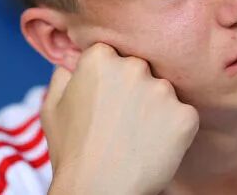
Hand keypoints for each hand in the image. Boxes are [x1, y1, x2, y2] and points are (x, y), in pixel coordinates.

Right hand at [41, 43, 199, 194]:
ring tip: (137, 137)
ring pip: (163, 92)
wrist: (98, 192)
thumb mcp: (52, 107)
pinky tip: (155, 147)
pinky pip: (184, 116)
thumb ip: (62, 75)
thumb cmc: (71, 152)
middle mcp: (134, 67)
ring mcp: (162, 91)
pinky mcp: (184, 115)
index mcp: (101, 58)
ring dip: (156, 109)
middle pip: (140, 69)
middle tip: (122, 122)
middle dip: (135, 90)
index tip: (106, 101)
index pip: (113, 54)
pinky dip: (174, 130)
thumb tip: (72, 60)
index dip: (110, 79)